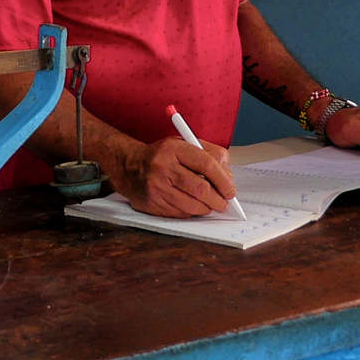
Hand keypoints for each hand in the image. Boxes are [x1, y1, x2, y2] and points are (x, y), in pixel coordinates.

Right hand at [108, 137, 236, 217]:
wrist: (129, 166)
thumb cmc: (163, 156)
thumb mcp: (184, 144)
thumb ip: (210, 154)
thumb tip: (229, 178)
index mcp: (173, 149)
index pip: (206, 164)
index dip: (223, 180)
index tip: (231, 190)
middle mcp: (163, 167)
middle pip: (201, 189)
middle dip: (219, 200)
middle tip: (224, 203)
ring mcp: (156, 188)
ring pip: (193, 205)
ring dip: (207, 208)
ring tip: (209, 204)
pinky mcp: (152, 205)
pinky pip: (182, 214)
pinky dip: (192, 212)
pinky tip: (191, 204)